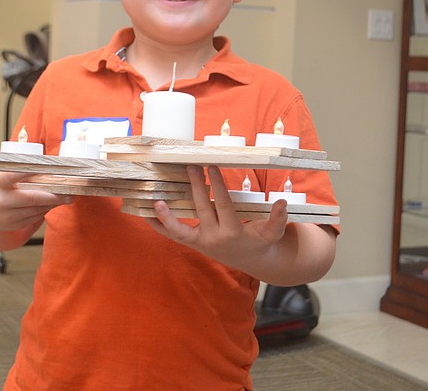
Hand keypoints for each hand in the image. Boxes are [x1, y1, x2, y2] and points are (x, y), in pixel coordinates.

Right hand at [0, 171, 73, 249]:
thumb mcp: (3, 178)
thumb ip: (20, 172)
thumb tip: (50, 169)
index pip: (14, 175)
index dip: (31, 171)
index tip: (50, 168)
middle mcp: (1, 201)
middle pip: (33, 198)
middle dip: (54, 196)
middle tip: (70, 193)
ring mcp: (7, 216)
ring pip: (37, 209)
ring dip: (52, 203)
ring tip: (65, 197)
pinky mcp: (14, 225)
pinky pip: (35, 217)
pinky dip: (45, 210)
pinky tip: (50, 204)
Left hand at [145, 165, 287, 270]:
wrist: (250, 260)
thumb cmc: (261, 241)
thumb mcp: (273, 232)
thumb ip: (278, 218)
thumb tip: (281, 202)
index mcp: (232, 232)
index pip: (223, 204)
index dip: (218, 185)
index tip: (213, 166)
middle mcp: (213, 238)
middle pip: (201, 209)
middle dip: (196, 187)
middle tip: (190, 166)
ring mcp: (200, 242)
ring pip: (179, 228)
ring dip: (166, 214)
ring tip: (156, 197)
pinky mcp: (192, 243)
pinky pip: (172, 235)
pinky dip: (159, 224)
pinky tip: (146, 212)